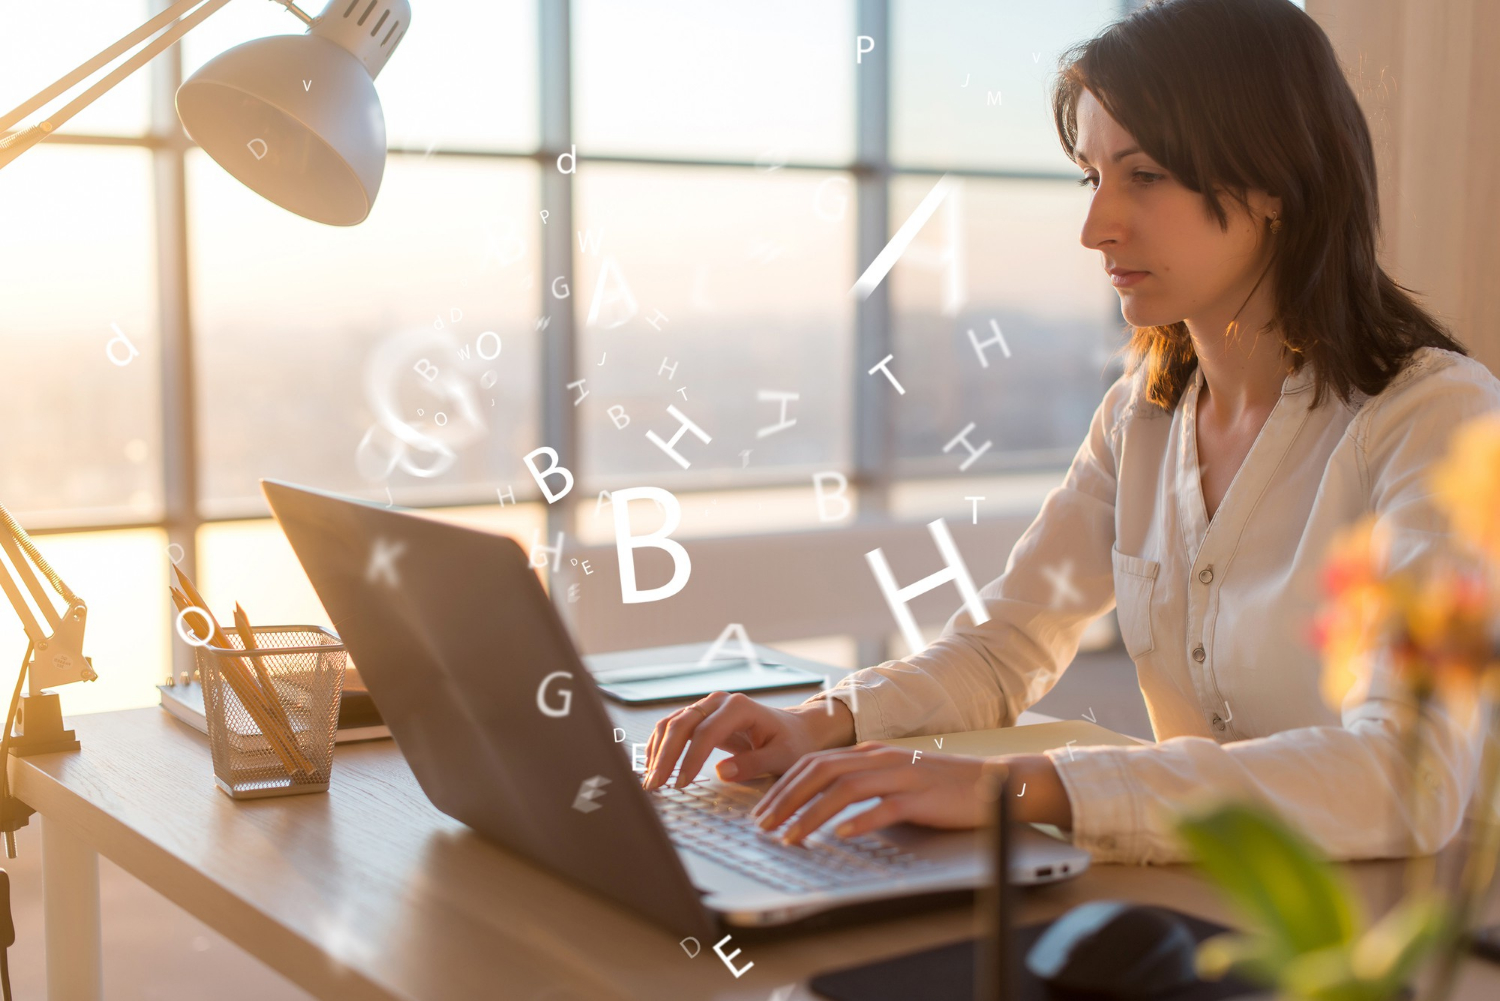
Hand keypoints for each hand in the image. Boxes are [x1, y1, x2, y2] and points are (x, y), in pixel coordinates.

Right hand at [642, 691, 855, 789]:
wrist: (795, 729)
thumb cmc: (792, 743)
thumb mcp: (782, 757)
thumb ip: (754, 764)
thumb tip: (721, 771)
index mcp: (740, 707)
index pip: (706, 732)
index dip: (690, 758)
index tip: (682, 784)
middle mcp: (719, 702)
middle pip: (682, 724)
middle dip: (665, 756)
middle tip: (655, 786)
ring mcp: (707, 706)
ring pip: (672, 724)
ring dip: (657, 751)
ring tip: (651, 781)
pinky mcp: (700, 717)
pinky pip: (672, 727)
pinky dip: (659, 745)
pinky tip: (652, 766)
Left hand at [750, 748, 1071, 843]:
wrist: (995, 782)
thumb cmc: (942, 786)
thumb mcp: (895, 777)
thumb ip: (864, 784)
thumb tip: (825, 806)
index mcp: (870, 752)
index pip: (815, 763)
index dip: (783, 786)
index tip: (762, 811)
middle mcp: (881, 758)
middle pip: (821, 772)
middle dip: (786, 799)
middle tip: (763, 826)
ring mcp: (901, 776)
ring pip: (844, 788)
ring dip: (811, 813)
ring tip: (790, 836)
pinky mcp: (922, 797)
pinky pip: (885, 807)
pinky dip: (859, 821)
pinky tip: (840, 835)